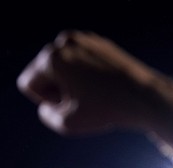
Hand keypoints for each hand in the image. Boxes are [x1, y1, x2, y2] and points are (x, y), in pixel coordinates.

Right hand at [17, 31, 160, 135]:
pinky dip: (85, 74)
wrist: (143, 96)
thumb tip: (47, 105)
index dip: (45, 100)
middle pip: (45, 72)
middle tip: (82, 101)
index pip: (28, 83)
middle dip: (57, 89)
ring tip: (92, 94)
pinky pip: (81, 61)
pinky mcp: (99, 42)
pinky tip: (102, 86)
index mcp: (51, 58)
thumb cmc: (105, 110)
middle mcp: (64, 42)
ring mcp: (83, 39)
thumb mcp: (67, 124)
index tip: (67, 105)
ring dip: (71, 82)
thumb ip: (46, 115)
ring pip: (63, 66)